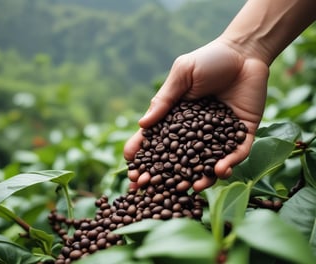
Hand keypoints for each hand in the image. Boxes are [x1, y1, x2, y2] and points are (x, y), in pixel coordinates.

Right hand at [124, 38, 268, 190]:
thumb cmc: (209, 60)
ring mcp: (220, 135)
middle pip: (179, 158)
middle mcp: (197, 131)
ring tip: (193, 187)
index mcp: (178, 117)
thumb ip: (164, 99)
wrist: (244, 52)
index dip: (144, 155)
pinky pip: (236, 153)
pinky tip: (221, 170)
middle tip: (154, 189)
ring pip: (207, 162)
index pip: (158, 140)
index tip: (133, 171)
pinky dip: (229, 163)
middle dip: (166, 175)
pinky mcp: (242, 133)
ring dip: (200, 176)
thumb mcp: (182, 75)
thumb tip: (142, 124)